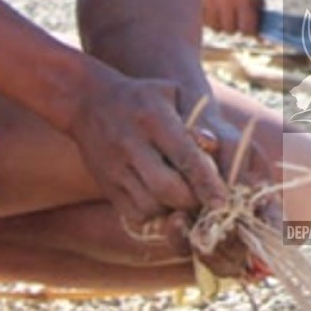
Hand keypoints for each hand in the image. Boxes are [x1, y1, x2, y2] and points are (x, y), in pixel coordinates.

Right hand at [67, 69, 230, 238]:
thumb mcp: (172, 92)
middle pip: (167, 188)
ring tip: (188, 205)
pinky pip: (133, 215)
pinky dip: (155, 218)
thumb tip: (214, 145)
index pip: (185, 157)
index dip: (206, 183)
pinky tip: (166, 206)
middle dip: (192, 202)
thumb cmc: (143, 96)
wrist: (87, 101)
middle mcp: (132, 146)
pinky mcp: (107, 186)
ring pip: (150, 206)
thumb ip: (196, 117)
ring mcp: (115, 168)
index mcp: (153, 119)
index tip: (223, 202)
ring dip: (174, 212)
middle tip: (208, 203)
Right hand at [198, 0, 263, 37]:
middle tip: (235, 16)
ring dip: (221, 24)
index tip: (248, 29)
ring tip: (223, 11)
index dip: (249, 31)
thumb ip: (257, 11)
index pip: (247, 28)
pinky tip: (213, 8)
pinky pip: (204, 21)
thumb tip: (259, 36)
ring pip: (216, 28)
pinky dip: (209, 19)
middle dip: (235, 26)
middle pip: (231, 30)